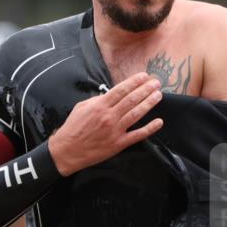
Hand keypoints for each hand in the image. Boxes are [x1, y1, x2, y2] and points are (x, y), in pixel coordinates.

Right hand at [48, 72, 163, 175]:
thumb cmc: (73, 128)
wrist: (67, 151)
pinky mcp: (119, 144)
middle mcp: (109, 116)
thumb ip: (97, 99)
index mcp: (100, 106)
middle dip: (146, 89)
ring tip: (158, 95)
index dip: (135, 82)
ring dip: (149, 103)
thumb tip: (110, 94)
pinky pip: (137, 135)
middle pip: (132, 100)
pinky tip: (159, 122)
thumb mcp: (81, 107)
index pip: (121, 90)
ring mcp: (115, 130)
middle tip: (156, 83)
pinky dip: (150, 128)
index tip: (144, 76)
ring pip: (137, 114)